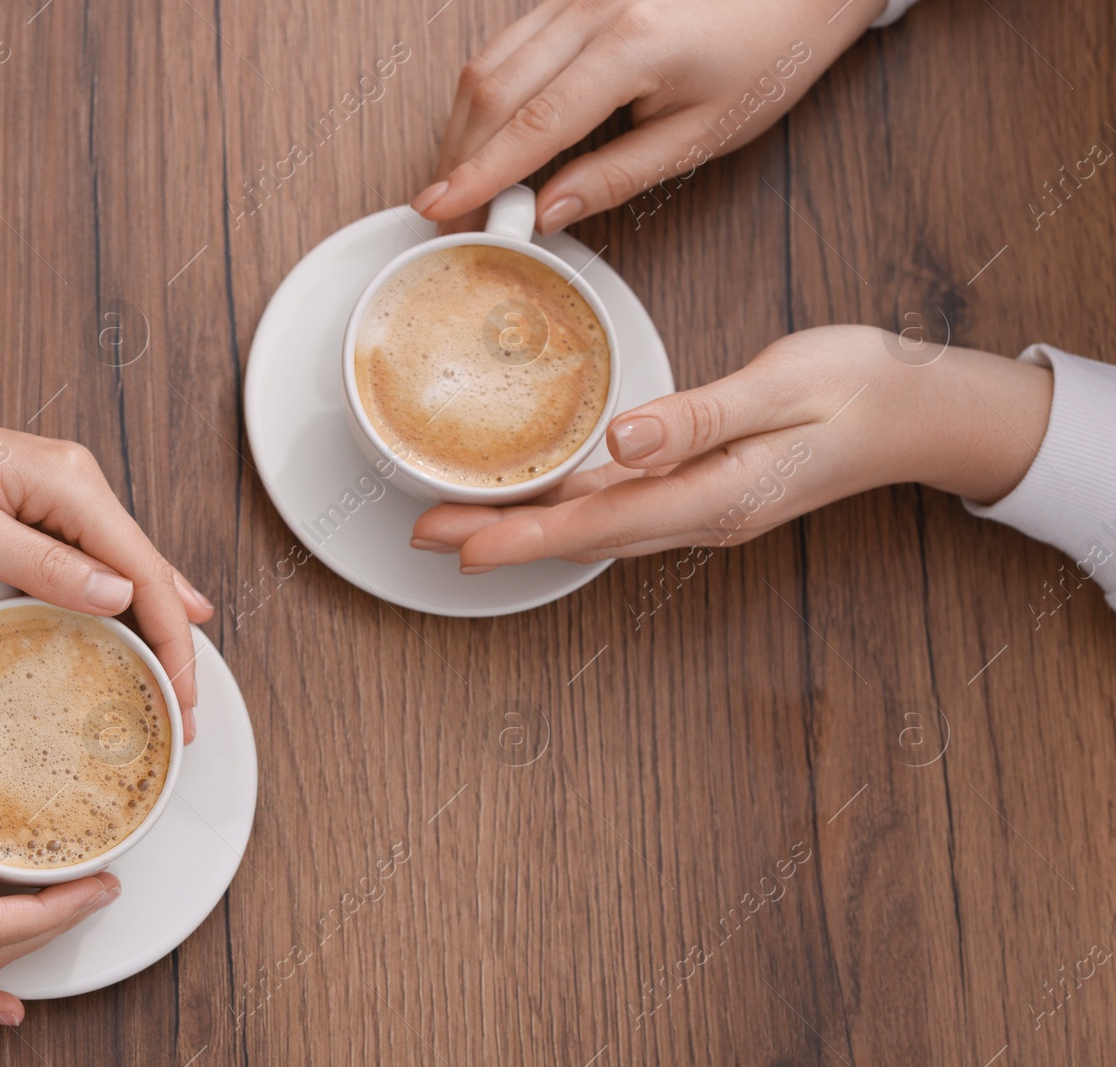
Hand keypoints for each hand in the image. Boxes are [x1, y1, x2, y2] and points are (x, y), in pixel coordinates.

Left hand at [0, 381, 212, 739]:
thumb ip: (41, 565)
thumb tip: (119, 597)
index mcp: (66, 483)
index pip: (143, 569)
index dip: (172, 638)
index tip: (183, 695)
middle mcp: (78, 481)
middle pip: (148, 571)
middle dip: (174, 643)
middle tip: (185, 711)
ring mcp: (65, 491)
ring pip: (131, 568)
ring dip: (155, 626)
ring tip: (175, 686)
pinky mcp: (45, 505)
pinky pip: (102, 560)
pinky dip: (131, 600)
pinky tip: (161, 617)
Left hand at [411, 326, 1052, 567]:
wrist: (925, 413)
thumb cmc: (864, 388)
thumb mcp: (784, 388)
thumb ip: (700, 417)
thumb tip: (622, 440)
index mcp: (718, 494)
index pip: (603, 523)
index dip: (528, 536)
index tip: (464, 545)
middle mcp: (701, 514)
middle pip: (584, 535)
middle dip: (504, 537)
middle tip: (426, 533)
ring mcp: (702, 507)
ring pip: (597, 525)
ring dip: (528, 526)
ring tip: (458, 520)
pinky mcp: (704, 488)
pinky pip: (622, 507)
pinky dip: (569, 508)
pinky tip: (537, 499)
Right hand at [412, 0, 878, 233]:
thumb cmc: (768, 51)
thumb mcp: (701, 135)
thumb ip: (617, 176)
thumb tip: (549, 213)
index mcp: (630, 47)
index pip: (530, 127)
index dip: (479, 176)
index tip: (442, 211)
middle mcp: (594, 10)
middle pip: (492, 89)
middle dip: (459, 158)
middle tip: (446, 214)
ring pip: (490, 61)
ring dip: (465, 127)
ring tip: (459, 182)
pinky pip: (511, 42)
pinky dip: (487, 93)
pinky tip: (485, 133)